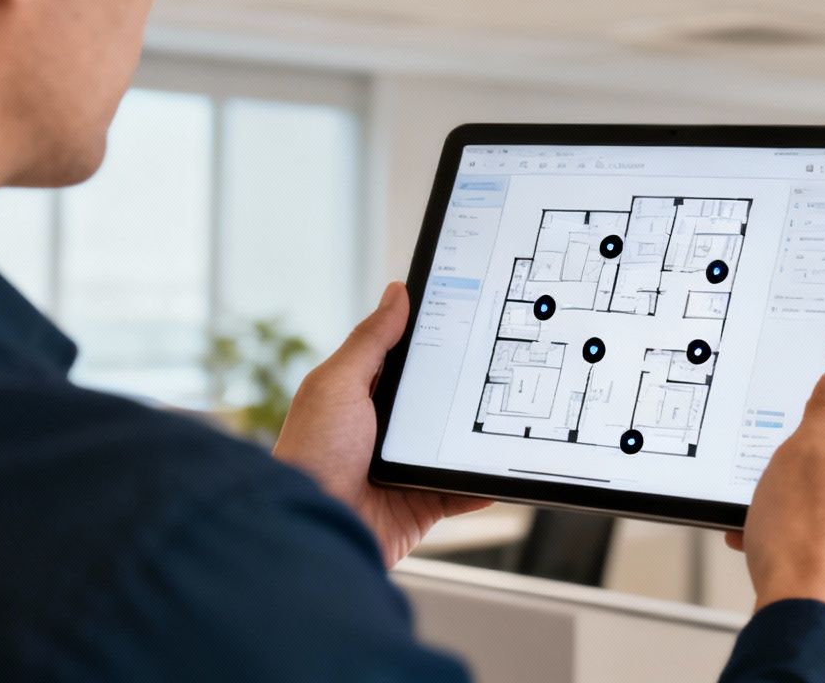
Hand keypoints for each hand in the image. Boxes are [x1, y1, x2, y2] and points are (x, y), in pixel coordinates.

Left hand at [274, 281, 490, 566]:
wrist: (314, 531)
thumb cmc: (313, 454)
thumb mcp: (338, 384)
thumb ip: (371, 341)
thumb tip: (397, 293)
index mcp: (362, 396)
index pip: (407, 359)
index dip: (437, 339)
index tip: (475, 317)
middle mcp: (384, 431)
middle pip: (437, 401)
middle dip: (467, 387)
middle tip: (505, 362)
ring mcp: (405, 469)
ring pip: (454, 444)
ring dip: (478, 436)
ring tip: (511, 414)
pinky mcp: (421, 504)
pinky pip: (462, 491)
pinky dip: (484, 484)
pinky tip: (503, 468)